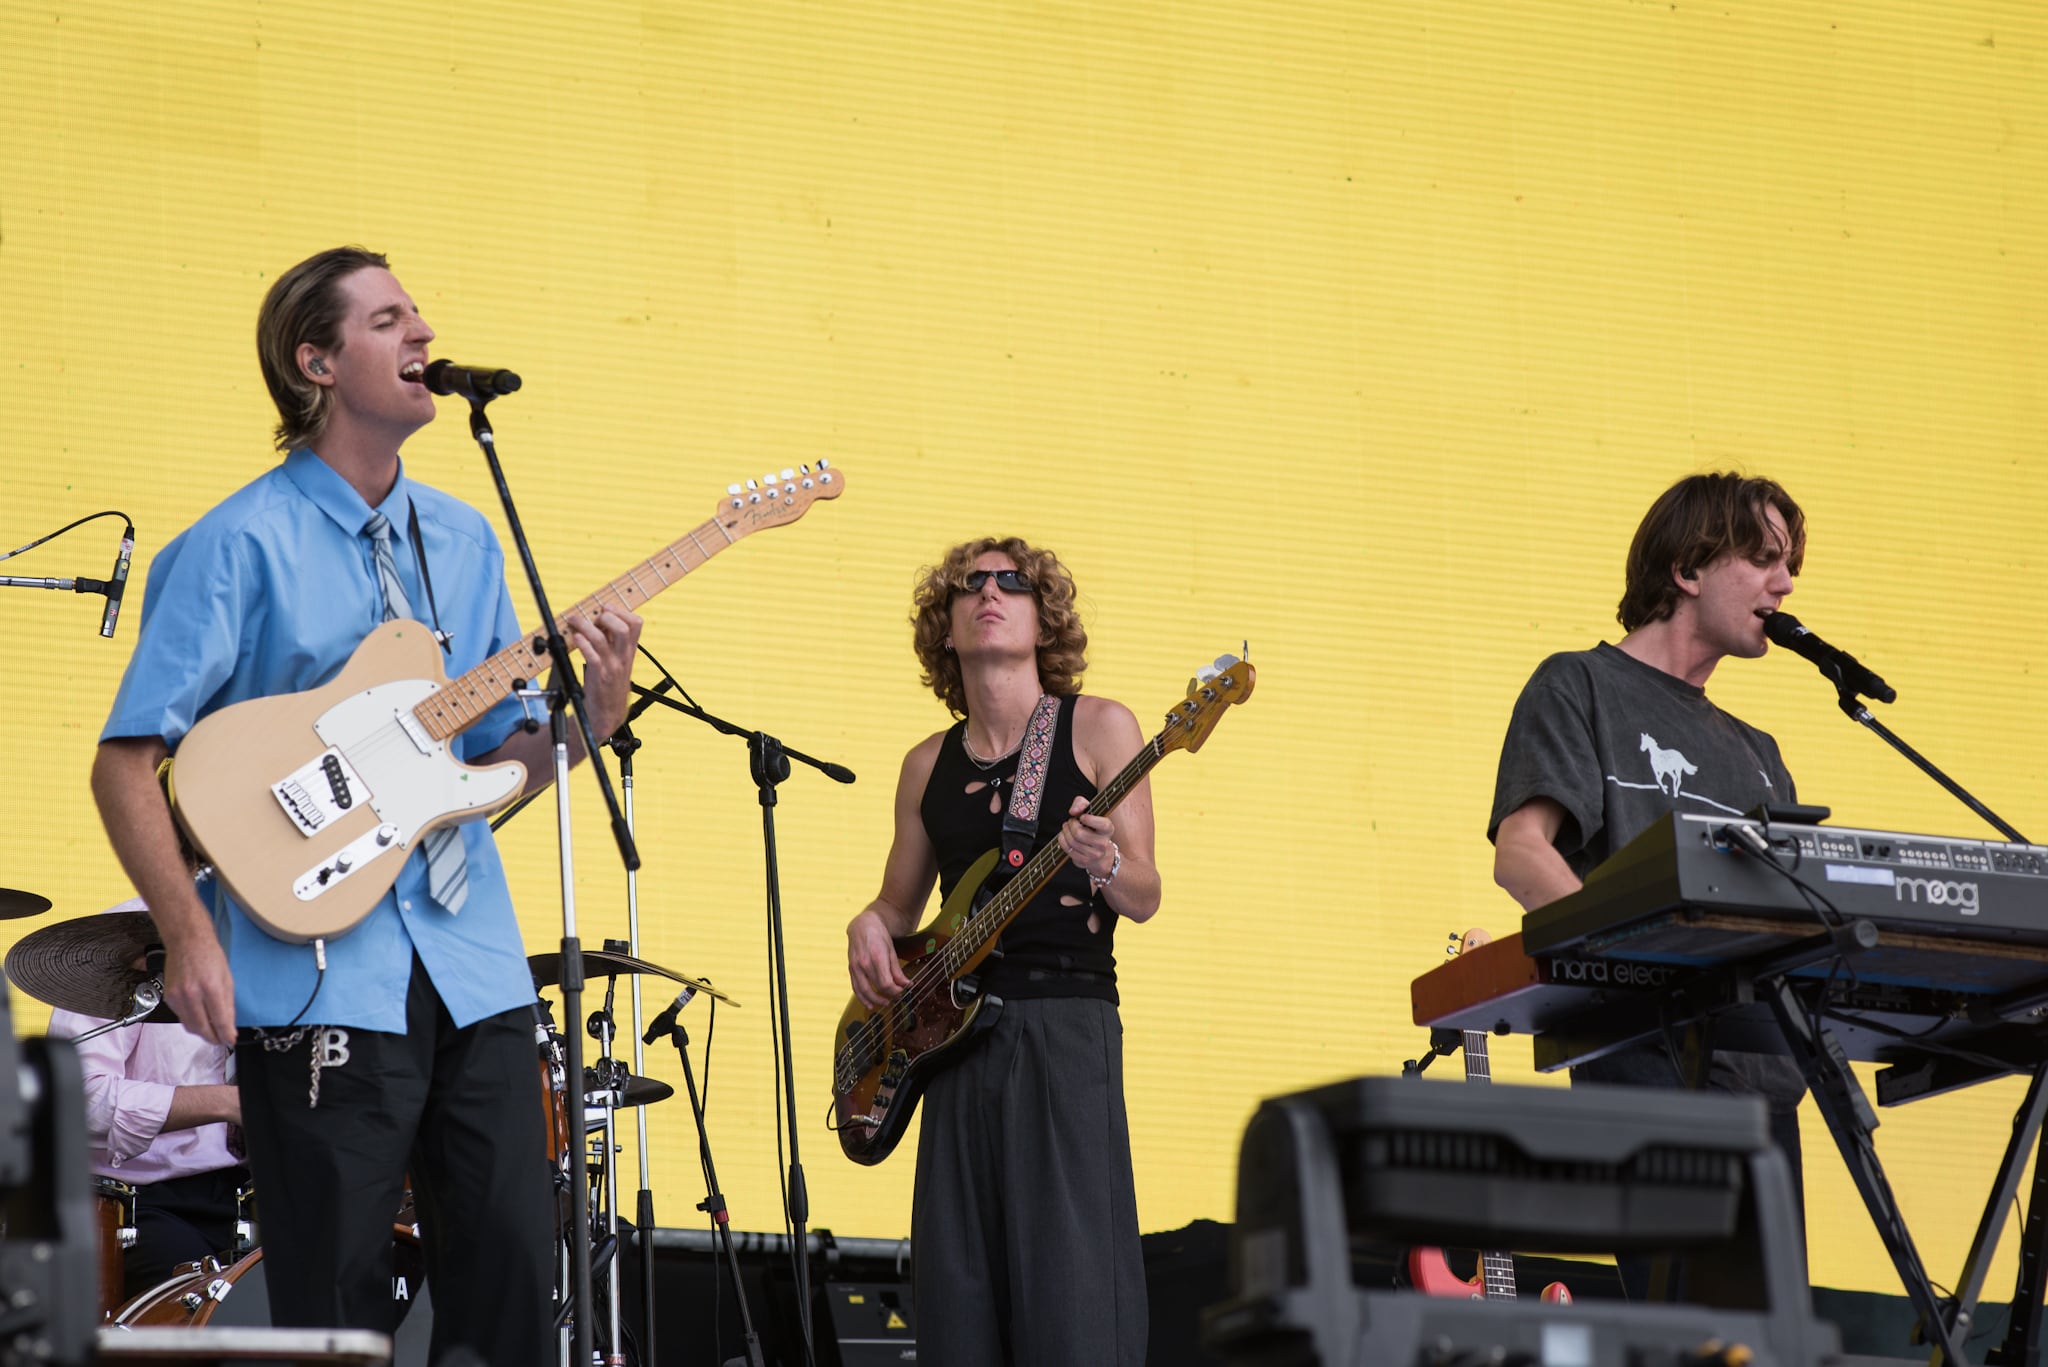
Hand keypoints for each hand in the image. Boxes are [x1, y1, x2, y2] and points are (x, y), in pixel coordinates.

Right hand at [162, 930, 236, 1046]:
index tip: (231, 1040)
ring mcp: (177, 996)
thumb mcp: (227, 979)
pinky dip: (191, 1021)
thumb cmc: (209, 956)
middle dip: (213, 1038)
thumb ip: (228, 1004)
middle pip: (201, 1028)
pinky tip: (200, 1017)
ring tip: (212, 1032)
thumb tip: (229, 1025)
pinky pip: (181, 1017)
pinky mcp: (168, 997)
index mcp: (210, 988)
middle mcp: (191, 994)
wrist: (187, 942)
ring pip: (189, 1026)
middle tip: (221, 1040)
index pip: (219, 1020)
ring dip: (201, 1032)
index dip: (225, 1034)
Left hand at [563, 603, 644, 738]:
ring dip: (585, 625)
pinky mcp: (599, 677)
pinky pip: (592, 656)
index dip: (622, 611)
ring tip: (574, 621)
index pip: (637, 624)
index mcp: (629, 652)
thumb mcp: (619, 663)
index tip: (606, 608)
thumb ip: (613, 644)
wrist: (608, 715)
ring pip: (602, 639)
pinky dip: (582, 644)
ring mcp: (612, 667)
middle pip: (623, 628)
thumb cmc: (610, 688)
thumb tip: (600, 621)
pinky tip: (576, 638)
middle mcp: (622, 658)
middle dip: (607, 616)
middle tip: (594, 616)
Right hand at [847, 909, 910, 1008]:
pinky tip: (869, 1004)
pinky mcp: (851, 968)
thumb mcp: (892, 950)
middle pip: (876, 987)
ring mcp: (855, 966)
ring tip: (884, 1003)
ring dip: (874, 1000)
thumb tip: (906, 985)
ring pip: (863, 991)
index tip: (902, 991)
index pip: (886, 983)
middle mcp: (864, 963)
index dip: (895, 991)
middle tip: (897, 997)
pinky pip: (855, 987)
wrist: (863, 925)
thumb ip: (897, 970)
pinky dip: (862, 997)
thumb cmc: (879, 936)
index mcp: (877, 957)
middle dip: (888, 995)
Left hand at [1056, 795, 1116, 880]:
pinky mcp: (1084, 861)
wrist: (1100, 852)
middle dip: (1071, 824)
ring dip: (1065, 831)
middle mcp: (1103, 843)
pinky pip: (1068, 849)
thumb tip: (1073, 811)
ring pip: (1072, 841)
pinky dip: (1062, 840)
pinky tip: (1064, 835)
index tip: (1082, 817)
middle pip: (1079, 833)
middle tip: (1071, 821)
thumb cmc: (1093, 827)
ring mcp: (1094, 854)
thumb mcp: (1091, 811)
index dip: (1090, 819)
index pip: (1102, 824)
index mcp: (1108, 829)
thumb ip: (1081, 803)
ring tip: (1067, 827)